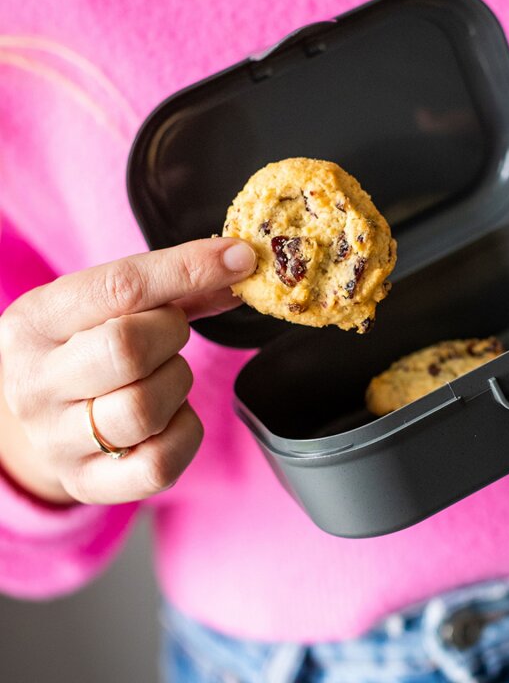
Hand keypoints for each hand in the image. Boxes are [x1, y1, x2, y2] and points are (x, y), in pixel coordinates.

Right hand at [0, 238, 255, 503]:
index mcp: (34, 321)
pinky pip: (158, 465)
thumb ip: (175, 286)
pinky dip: (184, 433)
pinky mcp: (87, 483)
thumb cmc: (85, 348)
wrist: (40, 419)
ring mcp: (55, 441)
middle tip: (170, 333)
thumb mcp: (108, 307)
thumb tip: (241, 266)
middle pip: (126, 349)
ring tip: (165, 374)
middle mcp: (33, 383)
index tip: (241, 258)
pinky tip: (171, 415)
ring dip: (177, 383)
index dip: (190, 269)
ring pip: (143, 409)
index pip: (119, 287)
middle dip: (171, 333)